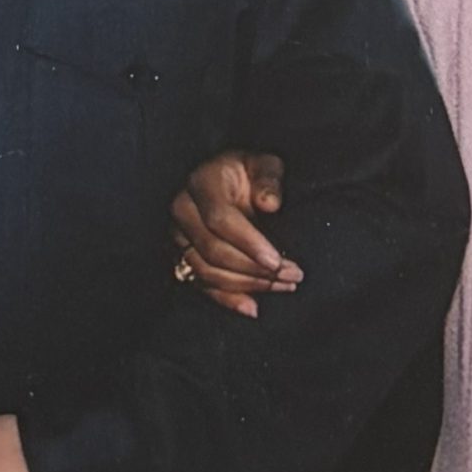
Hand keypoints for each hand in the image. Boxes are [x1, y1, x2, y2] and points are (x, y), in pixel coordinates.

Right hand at [170, 151, 301, 317]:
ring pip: (207, 271)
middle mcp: (183, 211)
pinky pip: (201, 285)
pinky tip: (253, 307)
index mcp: (201, 183)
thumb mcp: (263, 164)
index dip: (248, 243)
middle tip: (292, 273)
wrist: (226, 180)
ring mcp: (179, 237)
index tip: (276, 260)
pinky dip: (227, 300)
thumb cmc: (248, 172)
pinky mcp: (182, 257)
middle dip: (254, 269)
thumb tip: (270, 203)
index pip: (220, 219)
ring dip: (248, 285)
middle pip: (213, 250)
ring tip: (283, 285)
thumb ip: (268, 180)